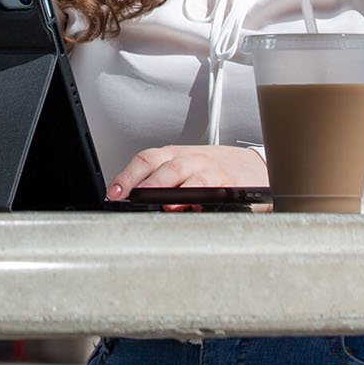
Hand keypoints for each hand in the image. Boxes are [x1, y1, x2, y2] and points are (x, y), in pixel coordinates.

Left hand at [109, 145, 268, 208]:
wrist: (250, 167)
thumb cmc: (210, 169)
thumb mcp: (182, 168)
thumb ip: (159, 182)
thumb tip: (129, 202)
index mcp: (173, 155)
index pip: (146, 160)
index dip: (128, 176)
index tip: (114, 193)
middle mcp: (190, 160)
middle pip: (166, 168)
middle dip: (149, 184)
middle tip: (135, 198)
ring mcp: (211, 171)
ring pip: (192, 179)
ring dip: (177, 193)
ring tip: (165, 206)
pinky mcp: (230, 186)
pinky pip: (217, 193)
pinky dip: (206, 201)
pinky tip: (198, 209)